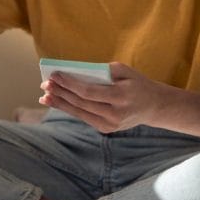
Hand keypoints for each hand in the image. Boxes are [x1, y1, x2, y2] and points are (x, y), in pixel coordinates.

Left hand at [39, 61, 166, 132]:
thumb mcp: (125, 72)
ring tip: (45, 95)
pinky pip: (83, 117)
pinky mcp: (105, 129)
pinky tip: (56, 102)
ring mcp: (110, 125)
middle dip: (61, 93)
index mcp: (121, 97)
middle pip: (81, 103)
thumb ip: (103, 71)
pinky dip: (69, 109)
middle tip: (45, 84)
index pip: (89, 92)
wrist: (154, 106)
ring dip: (60, 103)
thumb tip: (76, 72)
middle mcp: (115, 114)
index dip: (69, 84)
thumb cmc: (137, 84)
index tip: (55, 75)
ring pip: (79, 112)